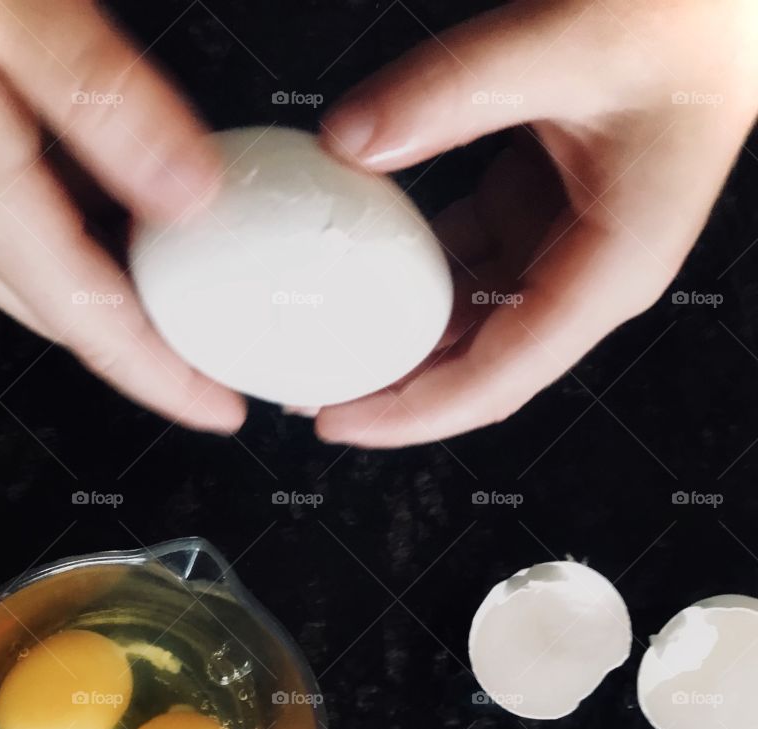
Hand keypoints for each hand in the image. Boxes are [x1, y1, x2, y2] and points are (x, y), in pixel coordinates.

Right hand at [0, 0, 245, 432]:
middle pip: (81, 326)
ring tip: (201, 306)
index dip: (166, 377)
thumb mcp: (13, 7)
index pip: (95, 326)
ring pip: (61, 296)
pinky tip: (139, 236)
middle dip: (158, 356)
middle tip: (227, 361)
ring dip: (130, 310)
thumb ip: (106, 101)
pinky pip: (38, 257)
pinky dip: (96, 263)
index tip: (221, 407)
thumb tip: (188, 192)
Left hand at [318, 0, 757, 446]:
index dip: (413, 411)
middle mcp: (587, 280)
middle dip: (394, 391)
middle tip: (311, 395)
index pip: (499, 376)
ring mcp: (563, 254)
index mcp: (611, 272)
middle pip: (478, 368)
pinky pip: (465, 269)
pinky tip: (361, 272)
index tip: (341, 419)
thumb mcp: (563, 43)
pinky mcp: (541, 221)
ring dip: (397, 338)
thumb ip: (450, 91)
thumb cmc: (686, 22)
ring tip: (325, 342)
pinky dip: (411, 278)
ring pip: (468, 325)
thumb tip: (349, 142)